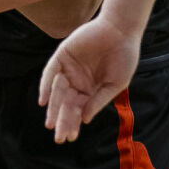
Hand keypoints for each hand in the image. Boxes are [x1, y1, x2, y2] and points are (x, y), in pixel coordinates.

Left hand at [40, 10, 141, 142]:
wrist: (123, 30)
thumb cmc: (124, 57)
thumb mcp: (116, 84)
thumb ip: (99, 100)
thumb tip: (85, 120)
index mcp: (90, 89)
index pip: (79, 110)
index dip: (74, 123)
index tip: (71, 138)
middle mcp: (77, 80)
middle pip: (66, 104)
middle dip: (63, 120)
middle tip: (59, 138)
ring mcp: (69, 68)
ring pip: (57, 91)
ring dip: (54, 108)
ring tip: (51, 124)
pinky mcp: (63, 54)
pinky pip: (51, 72)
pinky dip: (46, 85)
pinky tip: (44, 101)